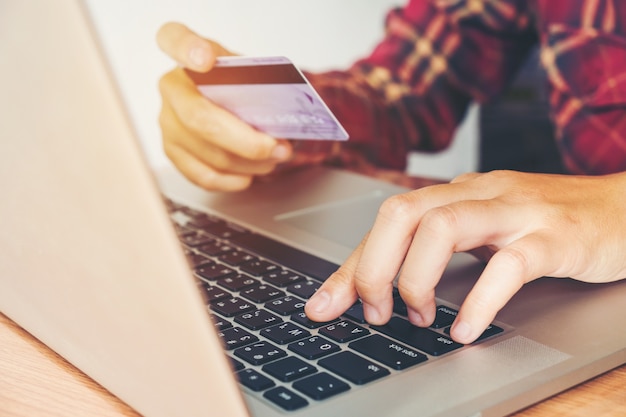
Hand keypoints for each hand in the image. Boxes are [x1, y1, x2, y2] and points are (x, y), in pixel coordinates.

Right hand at [156, 22, 292, 190]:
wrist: (227, 100)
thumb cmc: (238, 84)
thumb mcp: (247, 70)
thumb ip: (257, 83)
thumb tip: (280, 113)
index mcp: (186, 54)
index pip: (174, 39)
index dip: (188, 50)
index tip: (205, 59)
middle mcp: (171, 88)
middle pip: (201, 119)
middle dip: (246, 141)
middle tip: (277, 147)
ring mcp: (167, 122)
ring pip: (208, 153)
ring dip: (248, 163)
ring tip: (273, 159)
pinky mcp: (173, 152)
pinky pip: (203, 175)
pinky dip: (232, 179)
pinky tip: (249, 174)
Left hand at [305, 170, 625, 342]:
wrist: (624, 208)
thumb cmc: (545, 224)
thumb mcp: (483, 233)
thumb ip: (438, 252)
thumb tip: (383, 287)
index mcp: (456, 193)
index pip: (386, 222)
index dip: (350, 265)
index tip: (324, 305)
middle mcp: (479, 193)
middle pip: (403, 212)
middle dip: (374, 266)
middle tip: (376, 311)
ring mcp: (518, 211)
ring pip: (444, 227)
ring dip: (416, 279)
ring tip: (418, 318)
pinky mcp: (556, 236)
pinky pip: (509, 264)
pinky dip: (479, 301)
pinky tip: (466, 329)